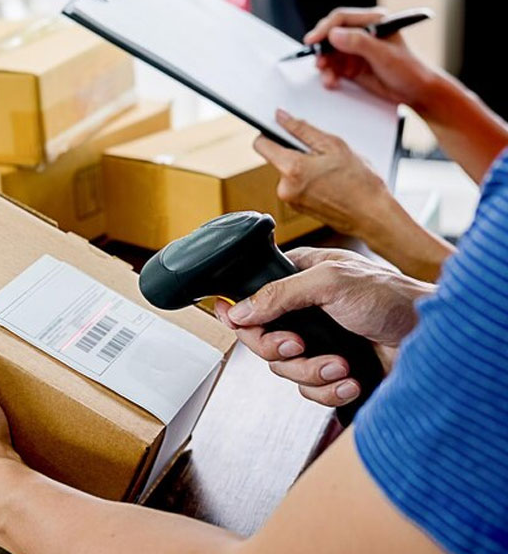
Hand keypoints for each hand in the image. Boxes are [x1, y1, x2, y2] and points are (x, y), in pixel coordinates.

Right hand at [214, 247, 434, 406]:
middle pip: (262, 340)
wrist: (433, 341)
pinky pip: (309, 391)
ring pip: (285, 370)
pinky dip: (329, 390)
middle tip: (300, 346)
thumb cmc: (393, 298)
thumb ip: (280, 294)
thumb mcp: (331, 283)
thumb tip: (240, 311)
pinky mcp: (332, 371)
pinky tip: (350, 379)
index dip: (240, 314)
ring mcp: (318, 343)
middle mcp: (304, 312)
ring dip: (312, 372)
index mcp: (300, 278)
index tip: (236, 323)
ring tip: (340, 365)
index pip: (252, 297)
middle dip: (280, 350)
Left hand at [255, 109, 388, 237]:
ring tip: (330, 171)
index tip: (280, 129)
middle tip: (322, 154)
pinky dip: (308, 180)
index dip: (269, 133)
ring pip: (289, 172)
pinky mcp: (297, 207)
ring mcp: (290, 200)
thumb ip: (302, 129)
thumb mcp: (333, 146)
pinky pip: (296, 185)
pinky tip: (328, 182)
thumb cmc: (359, 183)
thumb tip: (281, 117)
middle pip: (278, 158)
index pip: (261, 144)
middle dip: (296, 152)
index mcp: (291, 169)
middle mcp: (284, 188)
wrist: (371, 216)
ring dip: (304, 167)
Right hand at [305, 7, 437, 110]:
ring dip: (325, 66)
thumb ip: (359, 43)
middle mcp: (362, 33)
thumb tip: (333, 35)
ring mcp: (356, 50)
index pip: (341, 19)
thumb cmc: (408, 69)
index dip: (324, 29)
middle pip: (331, 36)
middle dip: (322, 50)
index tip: (312, 41)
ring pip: (329, 53)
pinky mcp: (352, 66)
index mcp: (373, 21)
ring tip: (328, 79)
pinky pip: (333, 68)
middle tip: (319, 63)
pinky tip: (332, 82)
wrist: (416, 92)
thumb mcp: (384, 55)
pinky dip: (329, 75)